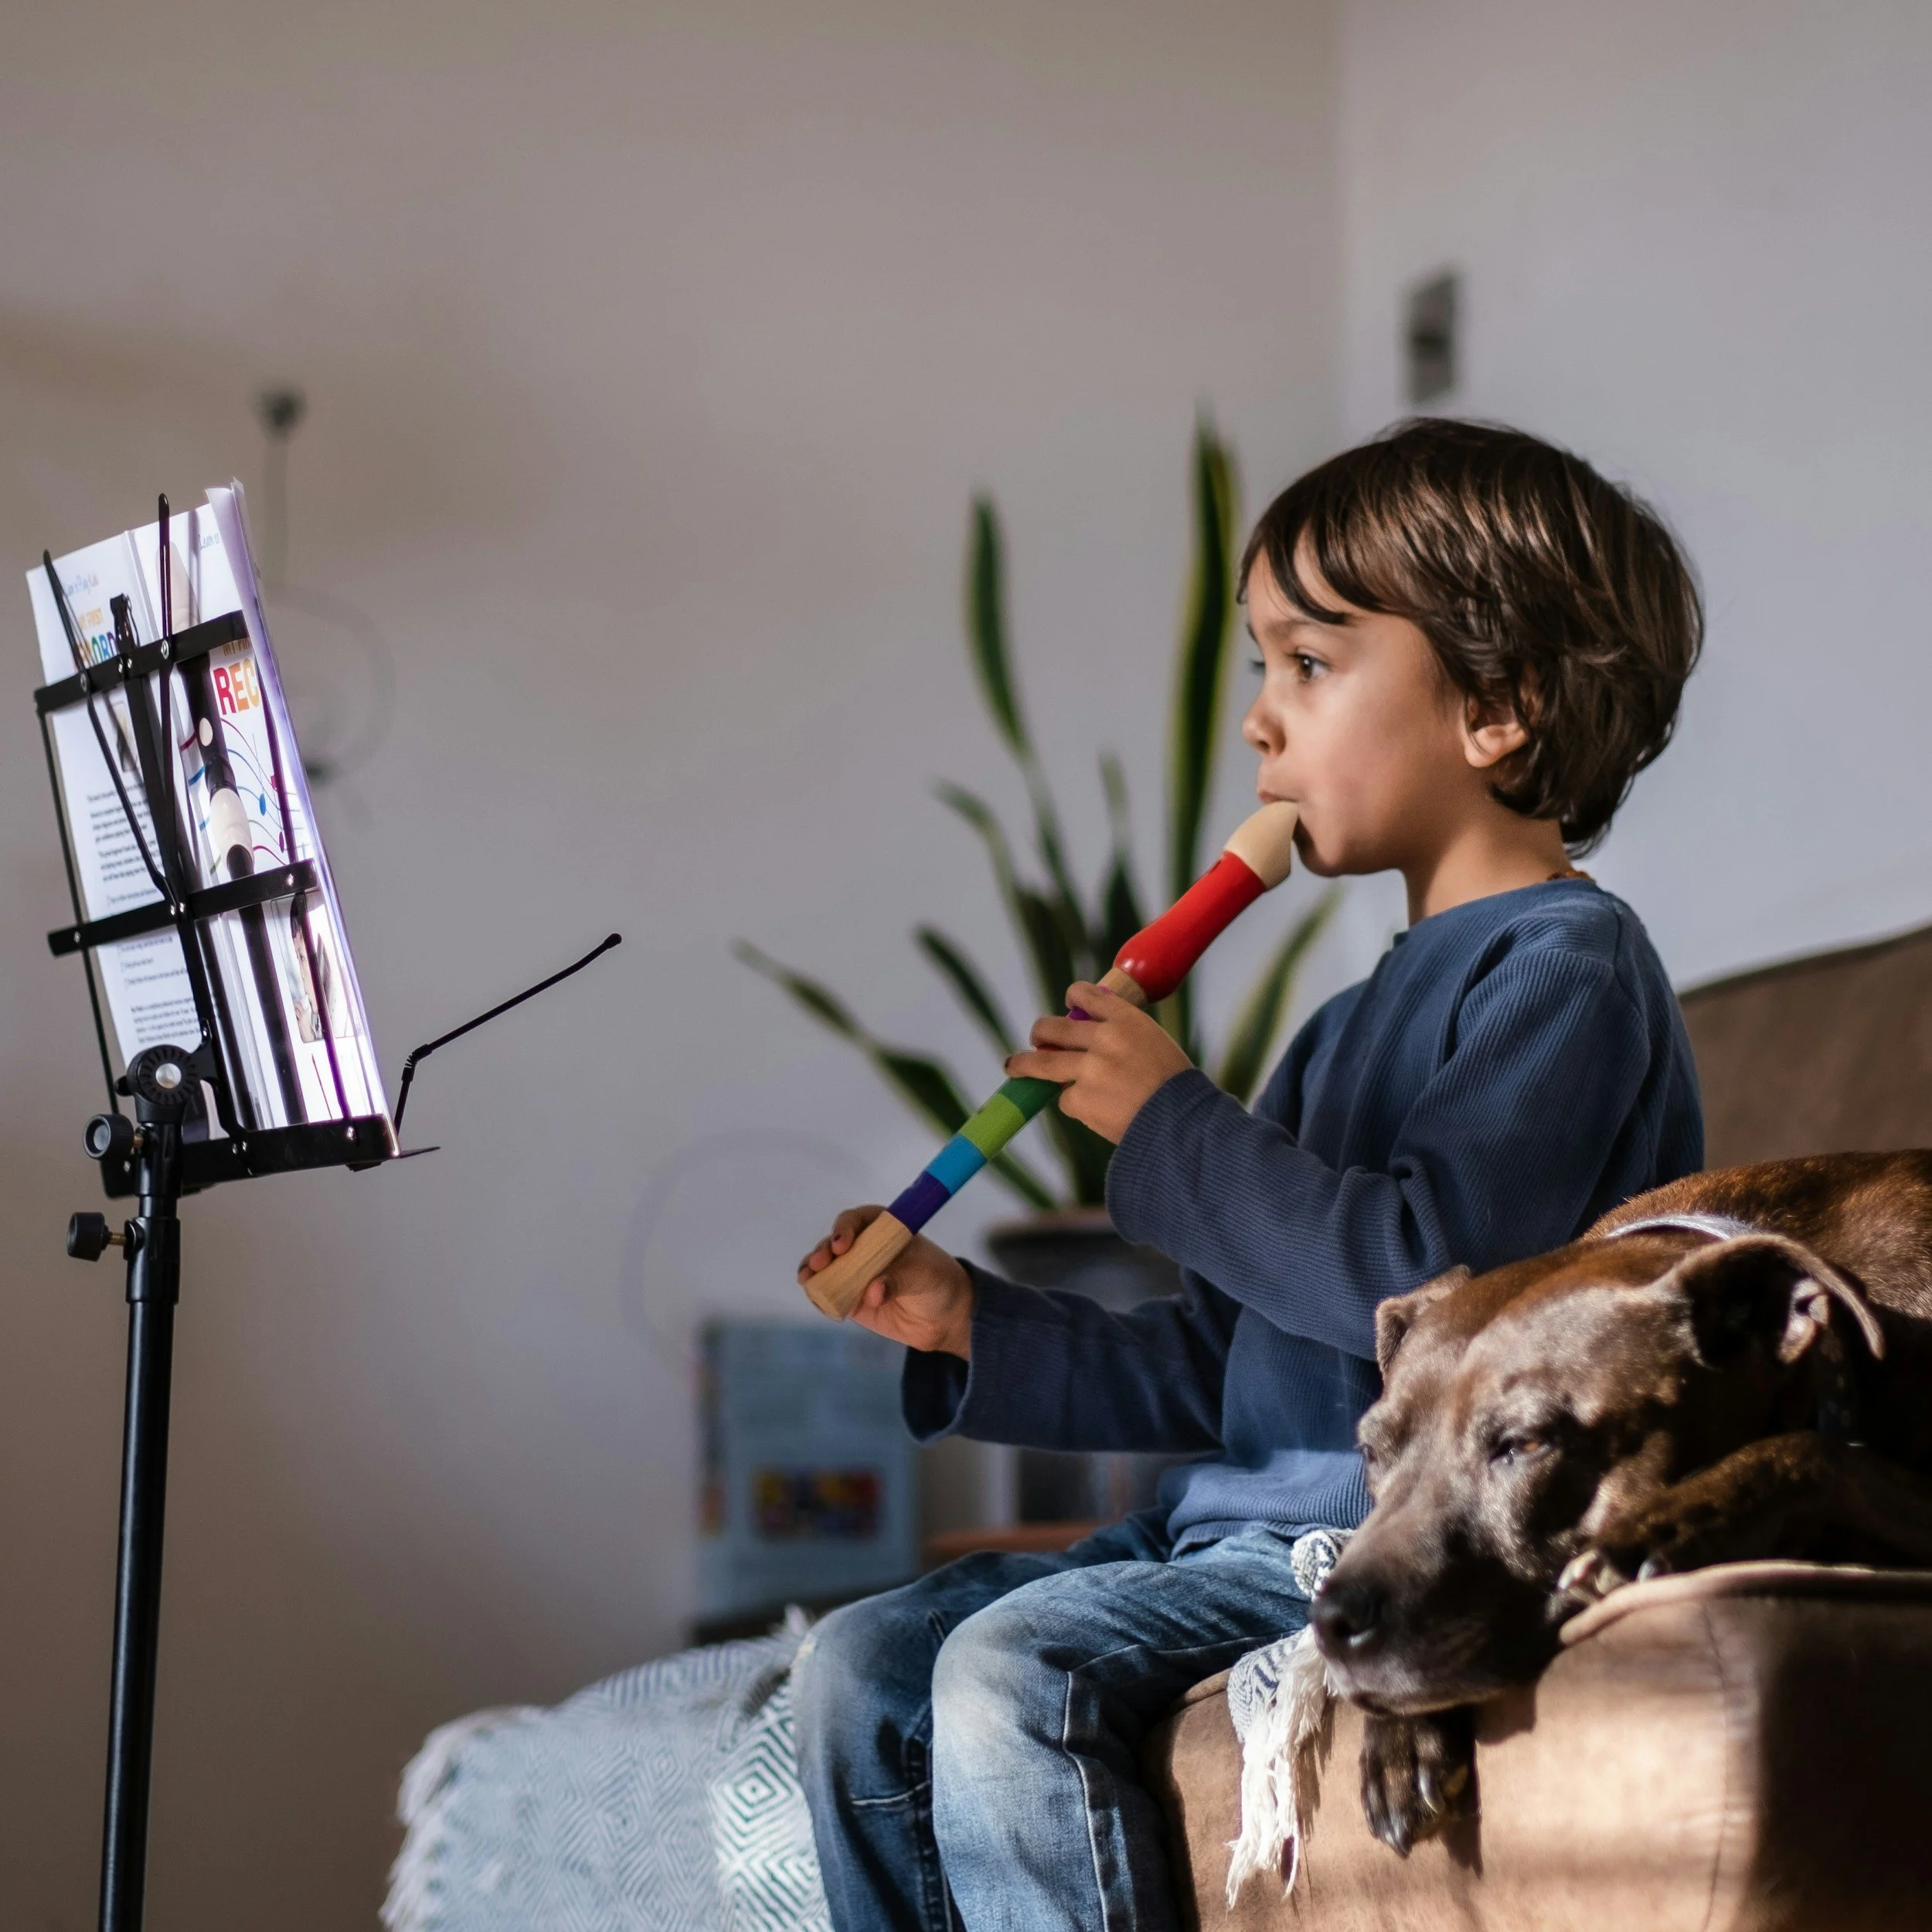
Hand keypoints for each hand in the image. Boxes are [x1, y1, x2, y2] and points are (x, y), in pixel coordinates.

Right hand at [797, 1204, 974, 1357]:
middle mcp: (862, 1247)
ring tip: (808, 1280)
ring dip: (812, 1271)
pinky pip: (828, 1294)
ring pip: (824, 1268)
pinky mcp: (849, 1298)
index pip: (855, 1220)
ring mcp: (853, 1272)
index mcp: (882, 1229)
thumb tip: (872, 1292)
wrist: (943, 1316)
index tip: (842, 1245)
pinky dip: (819, 1295)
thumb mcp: (922, 1275)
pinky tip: (817, 1298)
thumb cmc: (936, 1281)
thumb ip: (897, 1280)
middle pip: (833, 1244)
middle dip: (823, 1251)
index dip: (844, 1229)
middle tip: (821, 1263)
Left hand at [1003, 982, 1192, 1141]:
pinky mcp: (1080, 1099)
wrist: (1183, 1125)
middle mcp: (1104, 1039)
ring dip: (1023, 1064)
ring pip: (1041, 1062)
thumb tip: (1088, 1038)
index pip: (1087, 996)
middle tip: (1038, 1039)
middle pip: (1054, 1027)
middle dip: (1041, 1033)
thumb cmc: (1176, 1088)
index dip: (1073, 997)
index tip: (1068, 1004)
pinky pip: (1066, 1099)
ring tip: (1013, 1066)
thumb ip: (1124, 1036)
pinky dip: (1077, 1106)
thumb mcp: (1156, 1045)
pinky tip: (1098, 1112)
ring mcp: (1089, 1069)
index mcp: (1126, 1020)